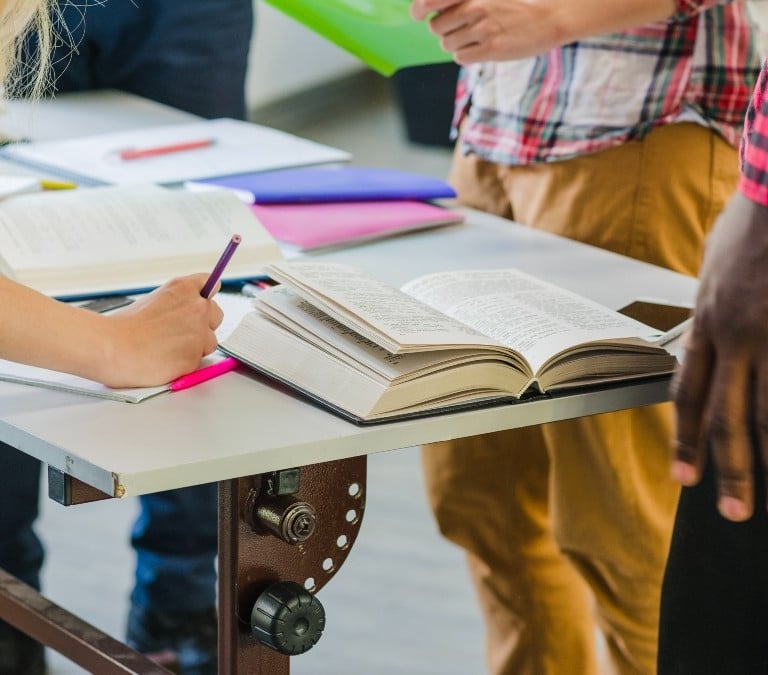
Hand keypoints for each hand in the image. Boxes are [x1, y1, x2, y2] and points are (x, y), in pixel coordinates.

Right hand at [96, 273, 223, 387]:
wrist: (112, 348)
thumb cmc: (124, 328)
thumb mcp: (153, 299)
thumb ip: (178, 301)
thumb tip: (190, 307)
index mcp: (184, 288)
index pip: (211, 284)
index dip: (204, 297)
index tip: (201, 302)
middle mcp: (198, 307)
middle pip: (216, 315)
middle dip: (203, 324)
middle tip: (179, 332)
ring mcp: (200, 333)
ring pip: (210, 341)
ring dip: (196, 346)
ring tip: (168, 348)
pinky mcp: (196, 356)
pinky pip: (198, 360)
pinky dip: (186, 363)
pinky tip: (166, 360)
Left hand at [410, 0, 562, 63]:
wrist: (547, 19)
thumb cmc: (512, 7)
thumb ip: (460, 1)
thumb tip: (424, 7)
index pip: (430, 0)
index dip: (418, 9)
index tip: (417, 14)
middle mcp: (475, 6)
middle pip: (436, 27)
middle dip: (444, 31)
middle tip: (463, 29)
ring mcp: (483, 27)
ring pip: (447, 44)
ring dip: (457, 44)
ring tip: (476, 38)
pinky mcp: (491, 48)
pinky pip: (460, 57)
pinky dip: (466, 55)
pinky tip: (481, 48)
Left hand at [671, 193, 767, 520]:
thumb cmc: (752, 223)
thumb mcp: (712, 268)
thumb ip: (708, 314)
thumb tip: (704, 346)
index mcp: (706, 322)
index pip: (688, 394)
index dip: (685, 439)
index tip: (684, 478)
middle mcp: (738, 335)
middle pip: (728, 415)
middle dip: (728, 468)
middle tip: (733, 513)